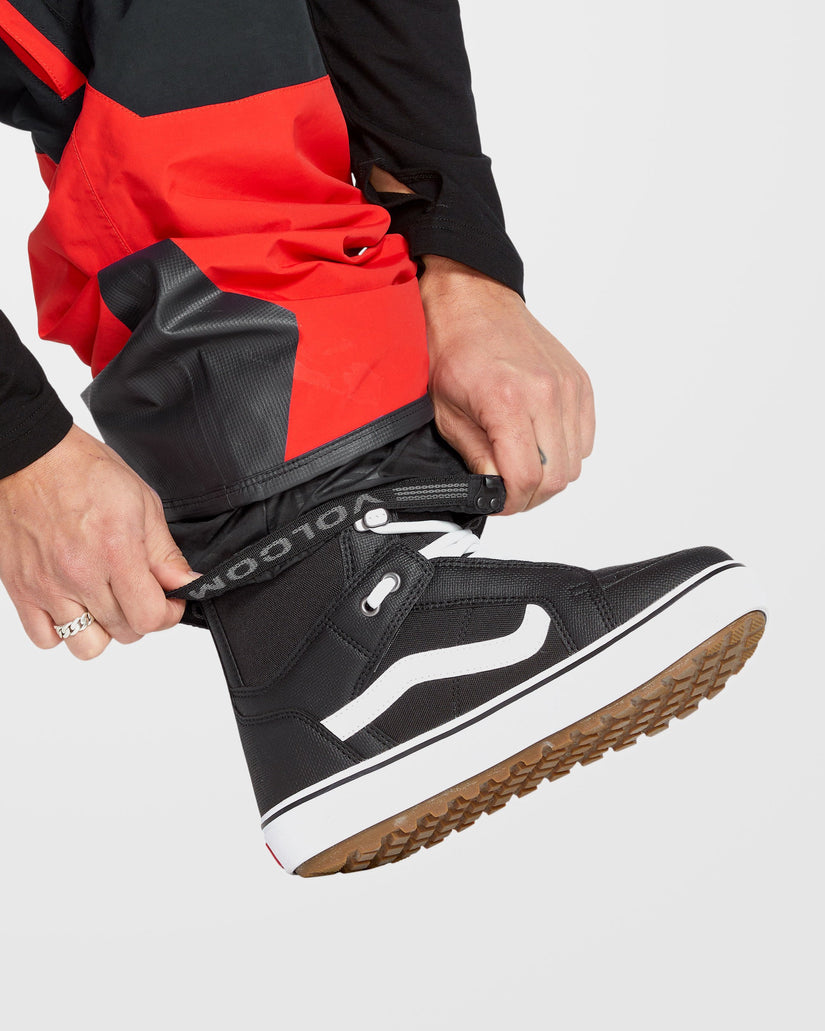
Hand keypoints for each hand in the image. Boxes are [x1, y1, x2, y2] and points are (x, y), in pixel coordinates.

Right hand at [0, 425, 199, 659]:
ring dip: (103, 631)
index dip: (169, 613)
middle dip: (141, 617)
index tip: (170, 600)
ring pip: (86, 646)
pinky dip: (62, 631)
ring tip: (105, 603)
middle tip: (139, 592)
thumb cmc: (83, 471)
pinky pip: (46, 639)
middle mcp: (79, 574)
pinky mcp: (22, 590)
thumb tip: (187, 584)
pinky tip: (74, 604)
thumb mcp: (142, 502)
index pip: (150, 617)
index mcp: (115, 550)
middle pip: (124, 632)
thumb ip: (165, 552)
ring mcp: (47, 586)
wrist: (31, 457)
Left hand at [419, 255, 594, 514]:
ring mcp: (568, 388)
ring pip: (575, 462)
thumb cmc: (454, 349)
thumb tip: (495, 491)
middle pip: (556, 476)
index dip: (512, 501)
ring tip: (521, 466)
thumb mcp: (446, 412)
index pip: (527, 477)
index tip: (497, 502)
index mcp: (508, 401)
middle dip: (531, 495)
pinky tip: (538, 443)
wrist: (474, 302)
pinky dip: (565, 451)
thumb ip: (476, 457)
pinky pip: (584, 438)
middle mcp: (546, 394)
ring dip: (549, 474)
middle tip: (508, 490)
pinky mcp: (580, 383)